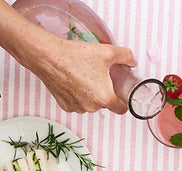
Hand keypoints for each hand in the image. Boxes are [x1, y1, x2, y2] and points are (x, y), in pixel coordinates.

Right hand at [22, 36, 136, 113]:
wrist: (48, 56)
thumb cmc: (75, 55)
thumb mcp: (106, 52)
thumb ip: (125, 56)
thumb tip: (133, 61)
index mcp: (105, 98)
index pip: (122, 109)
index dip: (123, 101)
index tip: (120, 94)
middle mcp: (92, 107)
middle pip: (104, 104)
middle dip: (104, 93)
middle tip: (98, 77)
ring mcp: (78, 108)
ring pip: (90, 105)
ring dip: (90, 95)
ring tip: (83, 77)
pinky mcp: (66, 106)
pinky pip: (77, 103)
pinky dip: (77, 95)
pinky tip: (73, 82)